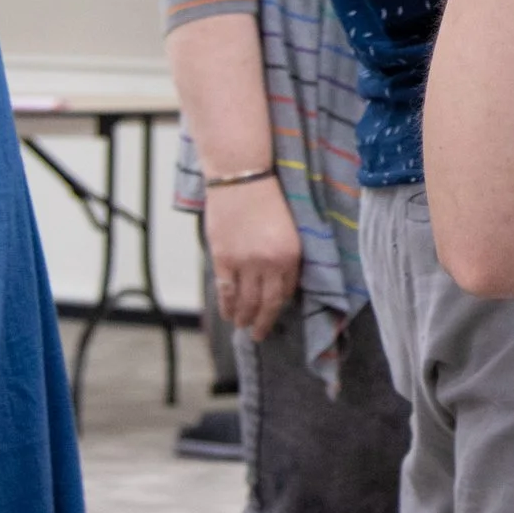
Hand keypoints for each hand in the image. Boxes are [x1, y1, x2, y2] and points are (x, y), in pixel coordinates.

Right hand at [205, 176, 300, 341]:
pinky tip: (227, 313)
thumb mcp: (289, 228)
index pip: (285, 292)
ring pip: (244, 301)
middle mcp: (269, 262)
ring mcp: (244, 262)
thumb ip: (285, 256)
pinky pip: (225, 290)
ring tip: (241, 326)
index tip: (273, 316)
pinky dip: (226, 305)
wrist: (242, 177)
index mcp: (290, 254)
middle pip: (265, 303)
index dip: (278, 308)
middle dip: (262, 323)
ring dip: (243, 317)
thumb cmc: (268, 198)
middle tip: (258, 335)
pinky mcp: (223, 257)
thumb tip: (279, 284)